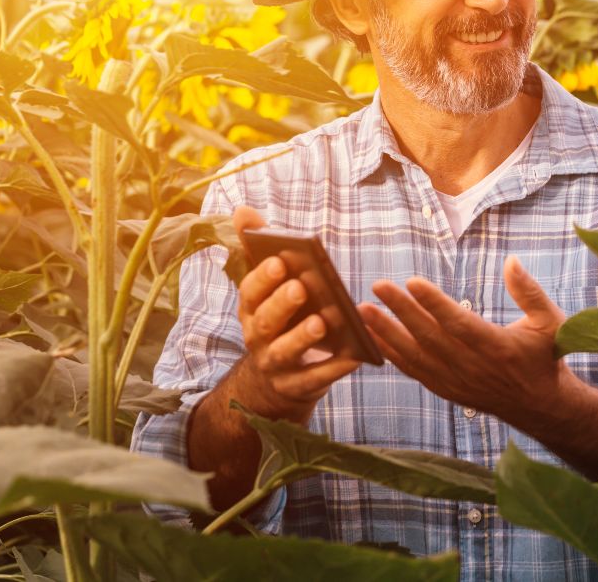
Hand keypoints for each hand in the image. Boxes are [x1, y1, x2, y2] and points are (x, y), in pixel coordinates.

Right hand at [230, 205, 359, 423]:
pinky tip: (355, 355)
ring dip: (303, 337)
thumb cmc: (279, 319)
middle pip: (265, 322)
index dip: (263, 279)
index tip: (279, 262)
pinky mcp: (297, 387)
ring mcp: (276, 365)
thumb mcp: (267, 287)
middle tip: (302, 287)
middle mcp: (257, 338)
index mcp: (251, 310)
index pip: (250, 293)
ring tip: (323, 321)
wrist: (274, 381)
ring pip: (285, 352)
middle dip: (282, 305)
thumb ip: (257, 248)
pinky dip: (333, 368)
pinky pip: (315, 379)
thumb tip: (242, 209)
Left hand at [359, 255, 582, 427]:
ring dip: (387, 333)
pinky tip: (372, 338)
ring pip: (416, 357)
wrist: (540, 406)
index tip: (412, 282)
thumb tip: (511, 261)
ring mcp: (457, 381)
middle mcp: (474, 367)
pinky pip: (414, 371)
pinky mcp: (447, 390)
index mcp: (498, 348)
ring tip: (363, 312)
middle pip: (430, 337)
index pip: (460, 324)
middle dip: (401, 311)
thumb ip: (529, 291)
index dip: (435, 304)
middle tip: (378, 286)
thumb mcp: (550, 322)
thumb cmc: (544, 358)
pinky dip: (391, 355)